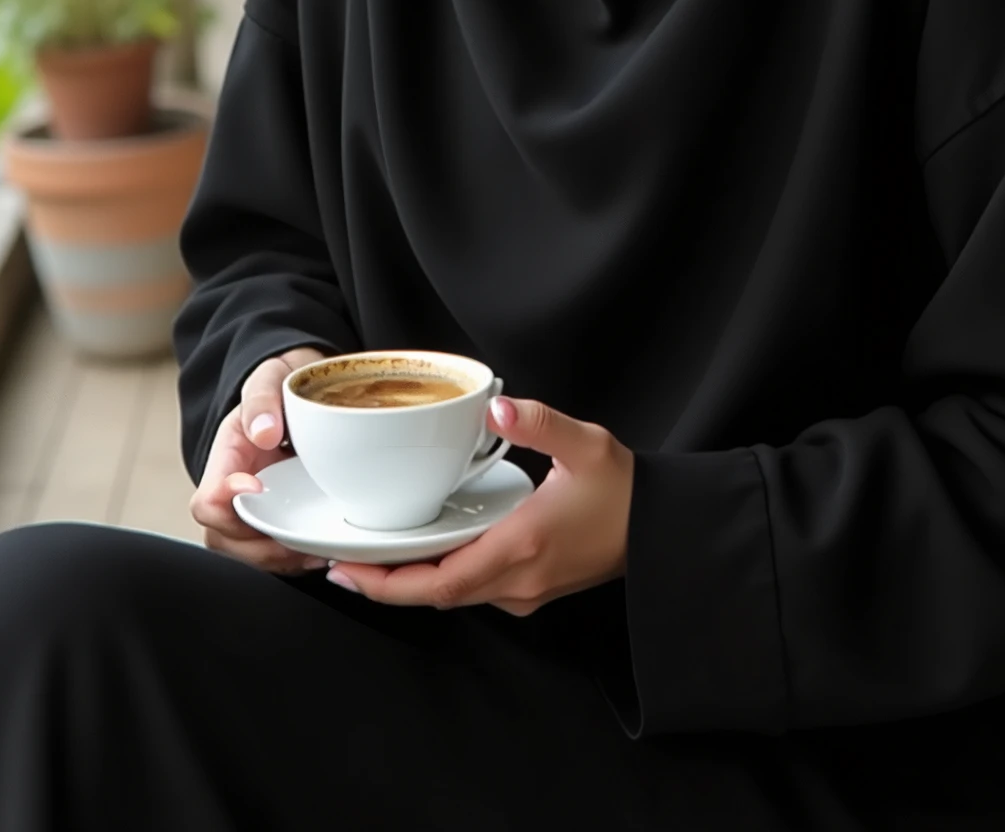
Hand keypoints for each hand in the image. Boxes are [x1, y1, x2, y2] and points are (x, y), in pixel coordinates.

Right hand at [191, 345, 327, 572]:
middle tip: (298, 537)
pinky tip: (321, 549)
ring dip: (279, 559)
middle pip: (224, 540)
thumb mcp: (271, 376)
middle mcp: (234, 490)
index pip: (207, 501)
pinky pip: (273, 553)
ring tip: (315, 549)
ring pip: (247, 554)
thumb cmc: (282, 383)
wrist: (304, 390)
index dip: (227, 504)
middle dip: (259, 547)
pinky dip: (294, 558)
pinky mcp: (277, 517)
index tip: (259, 488)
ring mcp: (254, 508)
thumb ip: (263, 398)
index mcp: (227, 457)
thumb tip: (264, 433)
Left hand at [326, 395, 633, 615]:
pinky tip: (426, 551)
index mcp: (522, 546)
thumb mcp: (586, 444)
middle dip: (386, 585)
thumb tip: (499, 409)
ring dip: (412, 582)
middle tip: (342, 564)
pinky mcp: (532, 587)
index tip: (350, 571)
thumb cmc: (626, 491)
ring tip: (373, 557)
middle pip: (437, 595)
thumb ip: (540, 423)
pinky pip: (474, 589)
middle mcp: (518, 579)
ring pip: (455, 595)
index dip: (389, 584)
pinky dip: (441, 576)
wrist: (661, 530)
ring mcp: (525, 590)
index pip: (440, 582)